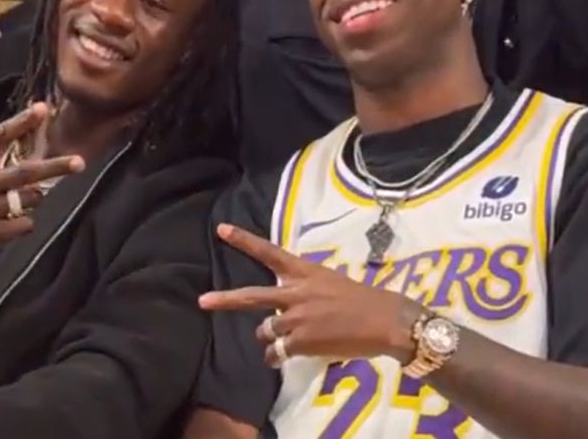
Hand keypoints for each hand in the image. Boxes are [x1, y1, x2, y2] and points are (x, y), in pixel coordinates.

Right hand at [0, 103, 84, 267]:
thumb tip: (25, 137)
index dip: (22, 121)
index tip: (43, 108)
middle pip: (25, 172)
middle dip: (55, 167)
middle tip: (79, 162)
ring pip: (30, 200)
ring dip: (33, 199)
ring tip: (16, 201)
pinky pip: (24, 224)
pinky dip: (23, 222)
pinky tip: (9, 222)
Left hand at [199, 225, 421, 367]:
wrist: (384, 320)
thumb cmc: (362, 300)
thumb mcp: (330, 282)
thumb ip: (306, 289)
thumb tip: (289, 304)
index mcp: (304, 272)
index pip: (269, 253)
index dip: (244, 241)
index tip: (221, 229)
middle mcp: (295, 293)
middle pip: (252, 296)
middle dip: (225, 299)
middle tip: (202, 301)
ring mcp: (296, 318)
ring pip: (265, 330)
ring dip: (268, 338)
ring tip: (277, 343)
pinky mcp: (301, 342)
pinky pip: (276, 353)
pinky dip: (275, 357)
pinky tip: (280, 358)